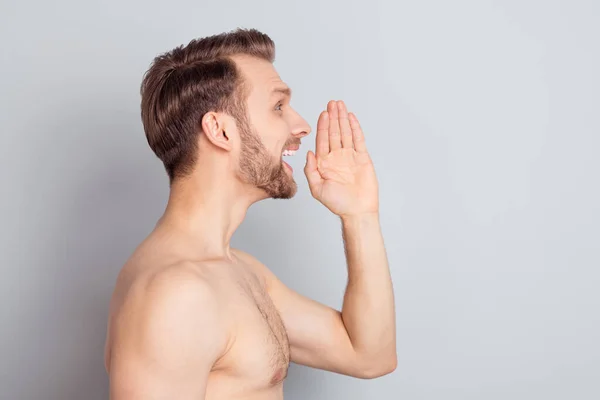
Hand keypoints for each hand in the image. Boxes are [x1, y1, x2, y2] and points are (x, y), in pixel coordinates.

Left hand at [304, 100, 378, 217]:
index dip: (322, 126)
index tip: (323, 113)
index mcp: (325, 162)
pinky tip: (352, 118)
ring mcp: (350, 156)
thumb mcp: (317, 188)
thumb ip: (310, 170)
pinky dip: (355, 128)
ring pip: (346, 133)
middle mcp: (337, 157)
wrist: (357, 211)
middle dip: (333, 117)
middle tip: (332, 103)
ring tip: (341, 105)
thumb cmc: (337, 203)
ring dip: (343, 119)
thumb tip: (309, 152)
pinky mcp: (362, 158)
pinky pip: (359, 140)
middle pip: (334, 132)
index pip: (322, 140)